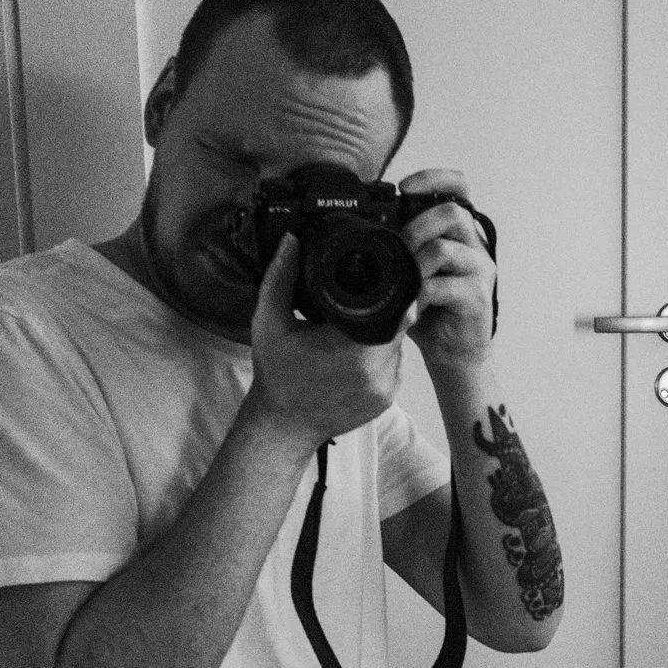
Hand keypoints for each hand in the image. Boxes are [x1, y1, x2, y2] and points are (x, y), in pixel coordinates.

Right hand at [246, 234, 401, 444]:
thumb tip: (291, 240)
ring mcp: (385, 389)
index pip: (391, 305)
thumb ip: (281, 277)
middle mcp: (376, 370)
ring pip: (397, 345)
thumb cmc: (275, 376)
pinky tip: (355, 353)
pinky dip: (380, 355)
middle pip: (397, 323)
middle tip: (359, 303)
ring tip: (353, 330)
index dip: (389, 289)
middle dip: (382, 310)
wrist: (283, 426)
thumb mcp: (270, 321)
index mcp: (352, 347)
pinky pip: (393, 366)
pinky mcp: (387, 401)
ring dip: (382, 332)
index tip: (376, 279)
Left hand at [397, 168, 495, 369]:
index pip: (460, 186)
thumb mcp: (411, 270)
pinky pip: (443, 285)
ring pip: (446, 247)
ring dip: (415, 261)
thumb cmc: (432, 309)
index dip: (434, 177)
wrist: (453, 352)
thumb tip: (366, 223)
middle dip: (416, 226)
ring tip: (404, 280)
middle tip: (399, 248)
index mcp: (459, 233)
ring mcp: (479, 271)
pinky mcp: (477, 297)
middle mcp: (474, 246)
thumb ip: (401, 245)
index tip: (405, 187)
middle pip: (452, 211)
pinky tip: (410, 307)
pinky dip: (418, 295)